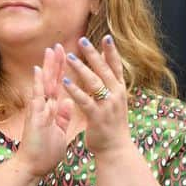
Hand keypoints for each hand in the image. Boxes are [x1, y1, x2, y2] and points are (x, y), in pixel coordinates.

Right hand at [16, 46, 73, 177]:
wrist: (33, 167)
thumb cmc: (45, 151)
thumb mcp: (59, 130)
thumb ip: (62, 116)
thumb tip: (68, 102)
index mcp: (52, 109)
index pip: (59, 85)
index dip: (64, 71)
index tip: (69, 55)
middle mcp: (44, 106)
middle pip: (52, 80)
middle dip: (56, 62)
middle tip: (59, 44)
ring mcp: (38, 110)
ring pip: (44, 84)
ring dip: (47, 67)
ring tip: (50, 49)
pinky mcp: (35, 117)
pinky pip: (37, 98)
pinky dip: (38, 84)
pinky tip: (38, 70)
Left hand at [62, 35, 132, 156]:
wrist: (116, 149)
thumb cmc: (113, 126)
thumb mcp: (116, 103)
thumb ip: (111, 86)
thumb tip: (106, 69)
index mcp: (120, 91)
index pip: (116, 67)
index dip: (112, 52)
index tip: (106, 37)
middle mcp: (117, 95)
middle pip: (105, 70)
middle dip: (94, 55)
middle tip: (83, 40)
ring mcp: (108, 106)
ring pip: (94, 82)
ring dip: (82, 68)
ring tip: (70, 56)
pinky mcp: (97, 116)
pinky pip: (85, 100)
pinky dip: (75, 89)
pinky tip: (65, 80)